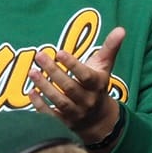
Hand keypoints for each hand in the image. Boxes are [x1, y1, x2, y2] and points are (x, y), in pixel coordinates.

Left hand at [27, 26, 124, 143]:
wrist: (99, 119)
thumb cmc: (97, 85)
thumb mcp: (105, 67)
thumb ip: (110, 48)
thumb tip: (121, 29)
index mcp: (97, 85)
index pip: (85, 76)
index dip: (72, 65)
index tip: (59, 52)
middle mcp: (87, 100)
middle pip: (70, 87)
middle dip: (53, 72)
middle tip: (40, 56)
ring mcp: (76, 113)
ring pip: (60, 101)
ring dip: (44, 87)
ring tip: (32, 72)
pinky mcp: (64, 123)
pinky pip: (51, 116)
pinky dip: (40, 105)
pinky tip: (31, 92)